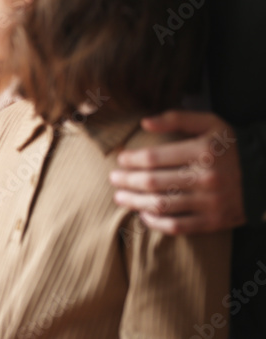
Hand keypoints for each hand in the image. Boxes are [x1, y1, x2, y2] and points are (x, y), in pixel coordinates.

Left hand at [109, 110, 245, 233]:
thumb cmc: (232, 146)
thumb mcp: (211, 123)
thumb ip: (177, 118)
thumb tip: (144, 122)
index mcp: (203, 151)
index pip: (154, 157)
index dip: (131, 159)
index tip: (120, 159)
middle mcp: (207, 178)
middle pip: (153, 182)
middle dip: (127, 181)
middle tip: (112, 179)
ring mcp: (211, 203)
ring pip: (162, 205)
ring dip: (135, 202)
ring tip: (120, 198)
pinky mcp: (215, 221)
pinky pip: (178, 226)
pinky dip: (157, 223)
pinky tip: (144, 216)